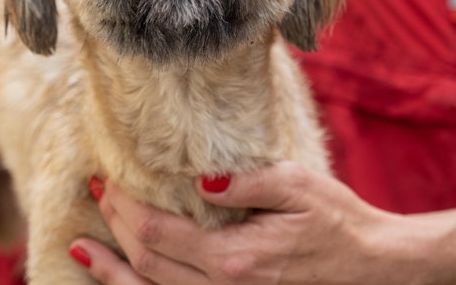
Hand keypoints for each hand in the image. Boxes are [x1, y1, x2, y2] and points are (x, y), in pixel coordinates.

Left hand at [69, 163, 455, 284]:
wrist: (374, 267)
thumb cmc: (338, 223)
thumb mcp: (298, 186)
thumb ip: (246, 183)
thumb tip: (201, 181)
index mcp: (235, 258)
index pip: (158, 233)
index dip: (124, 208)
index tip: (107, 180)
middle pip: (147, 262)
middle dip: (114, 227)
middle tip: (97, 194)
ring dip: (111, 270)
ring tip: (82, 248)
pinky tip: (126, 277)